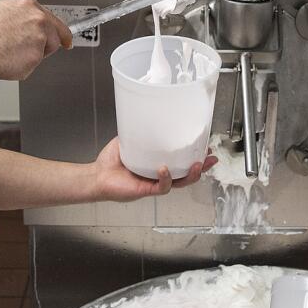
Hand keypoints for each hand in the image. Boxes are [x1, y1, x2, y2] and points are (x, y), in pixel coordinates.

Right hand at [0, 0, 72, 80]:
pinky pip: (32, 66)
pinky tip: (7, 60)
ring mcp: (40, 38)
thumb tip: (24, 27)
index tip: (66, 40)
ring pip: (43, 53)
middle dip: (45, 47)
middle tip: (27, 52)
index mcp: (30, 6)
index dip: (59, 33)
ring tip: (8, 53)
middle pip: (54, 37)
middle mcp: (39, 20)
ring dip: (30, 57)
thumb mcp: (1, 12)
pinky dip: (21, 68)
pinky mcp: (36, 57)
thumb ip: (20, 18)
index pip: (53, 20)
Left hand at [91, 138, 215, 201]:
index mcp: (157, 165)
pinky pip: (161, 187)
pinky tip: (165, 169)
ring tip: (196, 165)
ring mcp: (153, 184)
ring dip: (190, 175)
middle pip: (186, 175)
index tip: (206, 149)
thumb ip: (140, 132)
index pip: (181, 163)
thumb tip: (150, 116)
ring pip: (179, 183)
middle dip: (201, 168)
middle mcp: (158, 176)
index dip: (195, 157)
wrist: (96, 176)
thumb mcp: (129, 141)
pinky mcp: (145, 190)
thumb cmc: (110, 162)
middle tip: (210, 159)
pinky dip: (165, 178)